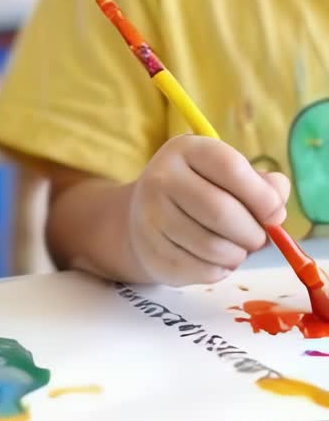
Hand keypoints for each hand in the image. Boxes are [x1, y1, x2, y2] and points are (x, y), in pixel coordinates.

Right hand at [128, 136, 289, 286]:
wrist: (144, 218)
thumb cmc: (200, 193)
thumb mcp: (228, 177)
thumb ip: (263, 186)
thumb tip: (277, 211)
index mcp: (187, 150)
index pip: (231, 168)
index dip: (262, 196)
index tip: (276, 215)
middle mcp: (161, 177)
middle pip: (220, 211)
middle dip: (253, 234)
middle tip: (259, 240)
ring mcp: (149, 215)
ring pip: (211, 246)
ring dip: (237, 256)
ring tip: (237, 251)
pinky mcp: (149, 251)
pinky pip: (198, 270)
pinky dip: (219, 271)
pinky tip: (216, 261)